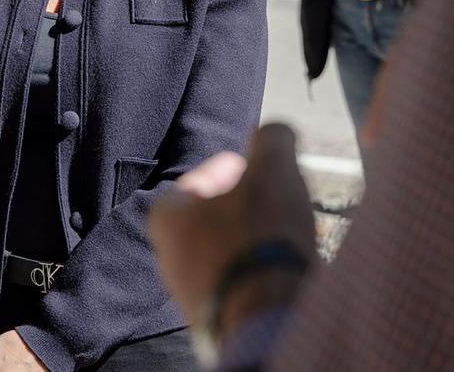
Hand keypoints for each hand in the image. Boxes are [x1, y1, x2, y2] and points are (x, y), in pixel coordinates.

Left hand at [148, 124, 316, 340]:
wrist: (266, 321)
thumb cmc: (259, 238)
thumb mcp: (272, 168)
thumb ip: (271, 139)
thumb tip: (276, 132)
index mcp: (167, 217)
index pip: (195, 182)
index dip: (226, 168)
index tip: (248, 164)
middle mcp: (169, 260)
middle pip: (210, 219)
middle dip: (243, 204)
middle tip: (272, 194)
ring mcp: (193, 294)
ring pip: (226, 252)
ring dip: (254, 238)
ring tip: (286, 230)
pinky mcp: (219, 321)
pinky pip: (241, 283)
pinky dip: (261, 268)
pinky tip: (285, 263)